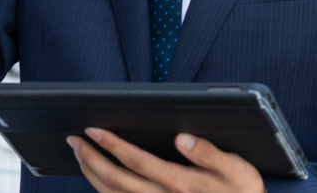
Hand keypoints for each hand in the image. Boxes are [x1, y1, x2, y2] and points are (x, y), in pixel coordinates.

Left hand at [67, 128, 266, 192]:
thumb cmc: (243, 192)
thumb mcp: (237, 169)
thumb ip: (208, 153)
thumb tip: (181, 136)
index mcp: (181, 184)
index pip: (137, 162)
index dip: (112, 145)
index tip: (93, 130)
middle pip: (116, 181)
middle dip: (91, 158)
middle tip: (73, 139)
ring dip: (92, 175)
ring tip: (79, 155)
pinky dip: (104, 192)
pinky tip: (97, 179)